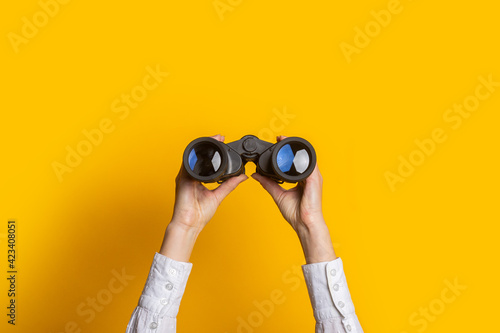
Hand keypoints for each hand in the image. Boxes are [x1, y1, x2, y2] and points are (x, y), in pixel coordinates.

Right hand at [160, 134, 247, 260]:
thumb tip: (242, 177)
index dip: (214, 152)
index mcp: (198, 179)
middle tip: (220, 137)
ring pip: (193, 156)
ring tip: (214, 139)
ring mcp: (185, 176)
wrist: (190, 224)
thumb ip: (229, 185)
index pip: (206, 161)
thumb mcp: (218, 196)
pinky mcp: (181, 179)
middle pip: (199, 156)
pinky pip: (187, 163)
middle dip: (209, 144)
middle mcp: (191, 176)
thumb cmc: (199, 214)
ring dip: (203, 146)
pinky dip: (194, 155)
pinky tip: (202, 149)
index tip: (224, 143)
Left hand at [252, 136, 335, 263]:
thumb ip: (268, 183)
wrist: (304, 223)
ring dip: (295, 147)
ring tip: (284, 139)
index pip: (294, 163)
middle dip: (290, 146)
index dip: (286, 153)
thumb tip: (256, 175)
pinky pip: (310, 164)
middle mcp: (309, 177)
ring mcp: (314, 178)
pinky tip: (294, 150)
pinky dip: (302, 156)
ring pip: (305, 157)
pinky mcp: (315, 180)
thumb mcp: (278, 195)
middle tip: (279, 138)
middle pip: (300, 158)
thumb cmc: (296, 214)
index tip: (277, 144)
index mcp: (302, 180)